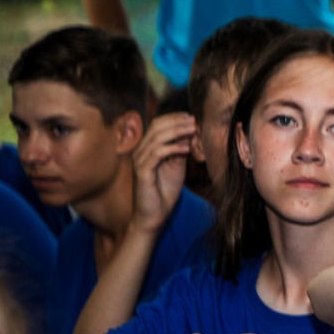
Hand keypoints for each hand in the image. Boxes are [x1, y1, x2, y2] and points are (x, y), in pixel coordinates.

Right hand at [131, 113, 196, 233]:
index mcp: (147, 148)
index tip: (191, 118)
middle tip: (194, 121)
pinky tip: (186, 149)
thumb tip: (191, 132)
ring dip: (177, 132)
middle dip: (176, 122)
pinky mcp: (142, 172)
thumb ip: (181, 150)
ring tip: (193, 130)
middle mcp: (140, 151)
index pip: (157, 124)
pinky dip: (172, 149)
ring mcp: (139, 161)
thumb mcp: (176, 166)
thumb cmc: (164, 191)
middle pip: (156, 127)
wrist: (153, 215)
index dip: (173, 119)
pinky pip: (156, 154)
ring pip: (157, 138)